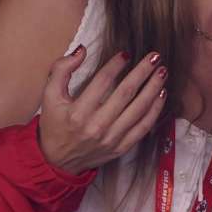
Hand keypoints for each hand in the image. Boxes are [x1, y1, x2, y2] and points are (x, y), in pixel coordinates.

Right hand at [37, 47, 167, 173]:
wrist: (57, 161)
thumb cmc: (54, 125)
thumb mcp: (49, 96)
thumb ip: (61, 70)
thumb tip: (82, 50)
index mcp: (77, 113)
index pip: (102, 82)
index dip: (115, 65)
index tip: (125, 54)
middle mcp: (96, 127)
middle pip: (125, 93)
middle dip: (142, 72)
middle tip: (154, 57)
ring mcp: (111, 139)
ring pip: (138, 109)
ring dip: (153, 88)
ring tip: (162, 72)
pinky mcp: (121, 147)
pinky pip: (143, 127)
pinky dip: (154, 110)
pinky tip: (160, 95)